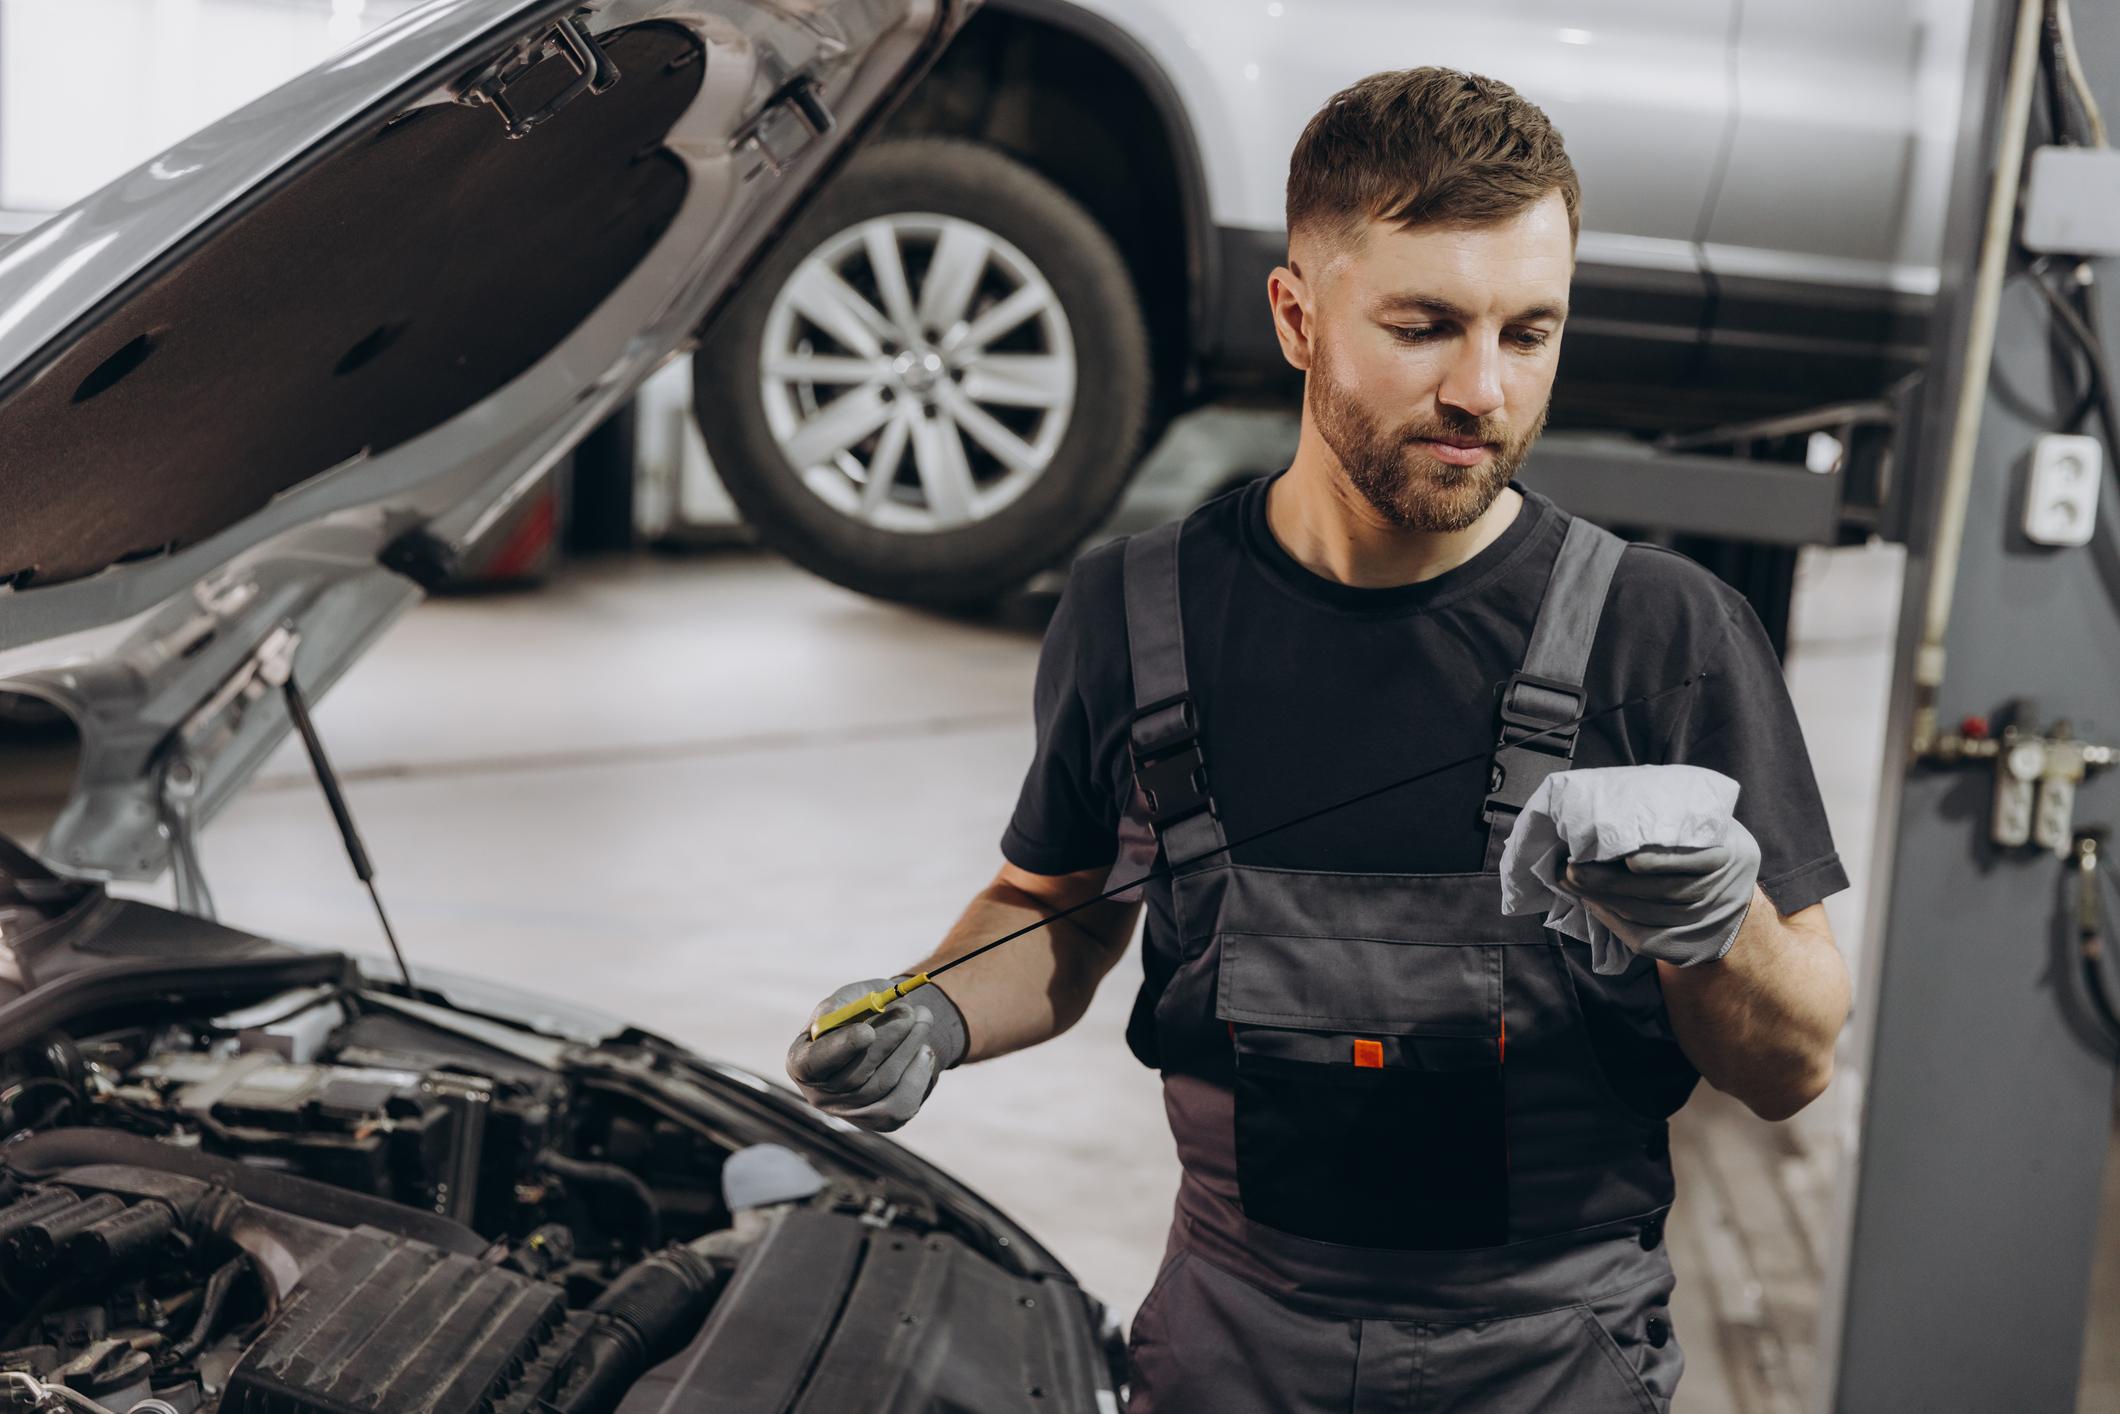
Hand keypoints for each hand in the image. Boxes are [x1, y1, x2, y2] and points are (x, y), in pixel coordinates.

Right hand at [784, 976, 967, 1131]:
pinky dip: (918, 1073)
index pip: (813, 1063)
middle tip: (911, 1013)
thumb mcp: (849, 998)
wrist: (887, 1029)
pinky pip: (902, 1104)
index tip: (867, 1031)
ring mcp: (849, 1111)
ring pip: (882, 1086)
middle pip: (854, 1077)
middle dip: (887, 1040)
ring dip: (908, 1049)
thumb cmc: (861, 1010)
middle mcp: (820, 1093)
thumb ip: (840, 1005)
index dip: (840, 1049)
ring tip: (924, 1019)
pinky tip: (924, 1050)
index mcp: (801, 1061)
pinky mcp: (878, 1120)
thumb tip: (832, 1015)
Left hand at [1562, 817, 1761, 966]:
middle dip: (1609, 880)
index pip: (1694, 860)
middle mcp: (1717, 892)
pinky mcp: (1681, 945)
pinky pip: (1640, 935)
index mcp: (1727, 853)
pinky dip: (1610, 919)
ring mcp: (1700, 922)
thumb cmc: (1708, 846)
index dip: (1660, 861)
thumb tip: (1618, 803)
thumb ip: (1677, 816)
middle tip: (1571, 866)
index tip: (1626, 857)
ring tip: (1568, 881)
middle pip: (1660, 890)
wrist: (1732, 899)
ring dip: (1601, 898)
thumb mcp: (1708, 824)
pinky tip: (1589, 901)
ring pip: (1645, 913)